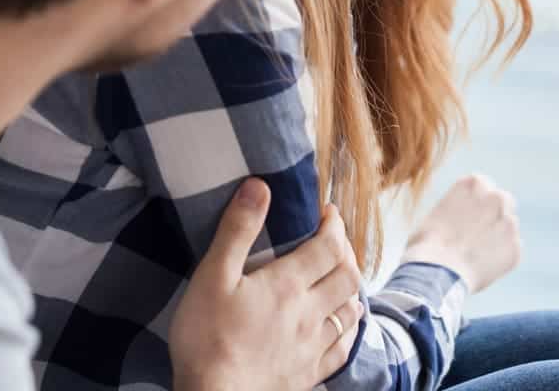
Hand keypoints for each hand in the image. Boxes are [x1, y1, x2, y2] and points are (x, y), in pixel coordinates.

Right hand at [170, 178, 364, 390]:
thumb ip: (237, 230)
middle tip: (333, 242)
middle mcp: (310, 313)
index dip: (333, 225)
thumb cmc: (206, 337)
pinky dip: (348, 330)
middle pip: (347, 276)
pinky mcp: (309, 374)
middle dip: (346, 252)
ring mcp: (312, 346)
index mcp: (288, 285)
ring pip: (350, 312)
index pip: (328, 246)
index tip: (327, 212)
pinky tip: (341, 327)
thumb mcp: (212, 276)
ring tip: (340, 279)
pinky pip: (342, 349)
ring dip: (351, 289)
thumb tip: (259, 186)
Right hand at [402, 174, 521, 293]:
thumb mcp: (436, 215)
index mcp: (473, 184)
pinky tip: (479, 267)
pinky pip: (510, 251)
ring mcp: (509, 223)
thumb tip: (462, 221)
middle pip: (503, 200)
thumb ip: (457, 210)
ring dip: (497, 237)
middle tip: (477, 233)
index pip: (482, 184)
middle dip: (494, 214)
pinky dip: (500, 258)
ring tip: (472, 255)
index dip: (474, 202)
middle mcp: (495, 198)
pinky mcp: (515, 248)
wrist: (437, 272)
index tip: (466, 215)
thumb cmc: (427, 245)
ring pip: (508, 227)